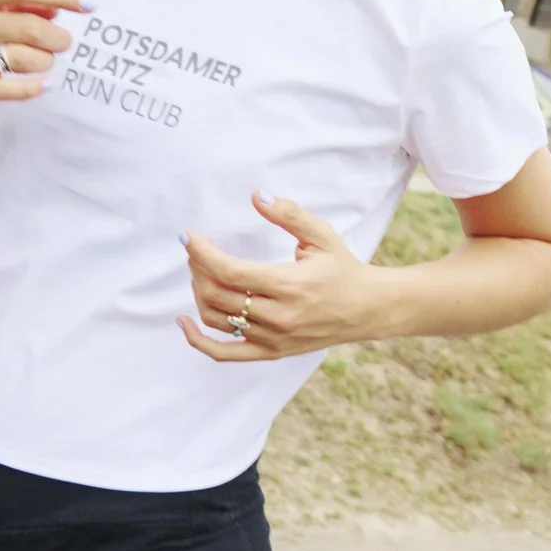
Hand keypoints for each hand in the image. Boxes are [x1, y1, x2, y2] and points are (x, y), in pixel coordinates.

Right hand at [0, 0, 87, 102]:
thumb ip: (18, 6)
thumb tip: (57, 9)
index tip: (88, 4)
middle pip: (27, 27)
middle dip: (56, 37)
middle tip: (64, 43)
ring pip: (19, 58)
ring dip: (44, 61)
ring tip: (47, 61)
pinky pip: (4, 88)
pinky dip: (30, 88)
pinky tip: (44, 85)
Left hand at [179, 193, 382, 362]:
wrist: (367, 309)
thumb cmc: (342, 268)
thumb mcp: (322, 235)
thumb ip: (289, 214)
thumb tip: (257, 196)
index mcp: (290, 284)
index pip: (230, 271)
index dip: (201, 253)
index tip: (188, 237)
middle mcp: (279, 315)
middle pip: (217, 294)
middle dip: (198, 268)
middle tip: (198, 251)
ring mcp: (273, 338)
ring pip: (216, 318)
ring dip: (199, 293)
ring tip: (201, 273)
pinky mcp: (270, 352)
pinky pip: (224, 353)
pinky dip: (197, 340)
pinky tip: (183, 321)